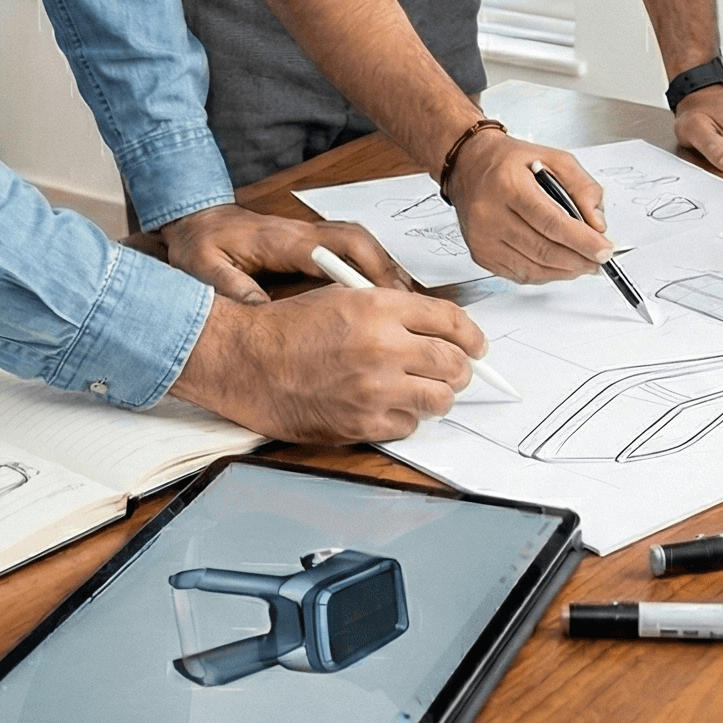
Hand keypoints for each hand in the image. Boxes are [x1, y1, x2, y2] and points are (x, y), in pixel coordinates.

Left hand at [142, 204, 412, 304]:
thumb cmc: (200, 245)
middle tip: (410, 305)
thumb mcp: (204, 268)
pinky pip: (351, 252)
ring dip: (384, 270)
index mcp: (281, 238)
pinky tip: (382, 299)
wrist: (194, 221)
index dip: (364, 269)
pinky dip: (371, 271)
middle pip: (359, 241)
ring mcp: (308, 236)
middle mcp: (302, 232)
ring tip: (407, 306)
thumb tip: (262, 311)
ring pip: (360, 245)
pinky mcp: (309, 244)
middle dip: (387, 269)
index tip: (384, 296)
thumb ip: (231, 287)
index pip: (334, 247)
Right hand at [171, 282, 487, 442]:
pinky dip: (405, 418)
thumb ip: (392, 310)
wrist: (244, 360)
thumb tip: (436, 328)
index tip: (477, 344)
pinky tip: (387, 406)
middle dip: (461, 368)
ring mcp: (373, 389)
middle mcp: (383, 347)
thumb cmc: (286, 327)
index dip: (472, 335)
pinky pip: (408, 426)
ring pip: (440, 399)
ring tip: (421, 389)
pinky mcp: (361, 424)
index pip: (452, 321)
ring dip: (436, 395)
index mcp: (380, 307)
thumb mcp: (343, 296)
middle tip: (455, 370)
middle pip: (454, 363)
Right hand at [446, 131, 611, 282]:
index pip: (551, 222)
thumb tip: (597, 223)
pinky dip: (546, 274)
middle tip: (600, 259)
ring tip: (585, 263)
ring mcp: (483, 238)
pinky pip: (521, 274)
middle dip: (579, 259)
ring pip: (534, 268)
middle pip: (544, 249)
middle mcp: (490, 214)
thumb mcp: (554, 158)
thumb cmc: (510, 161)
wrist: (469, 166)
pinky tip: (560, 265)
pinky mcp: (481, 255)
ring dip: (566, 270)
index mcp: (508, 185)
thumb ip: (582, 186)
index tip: (604, 249)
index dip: (582, 241)